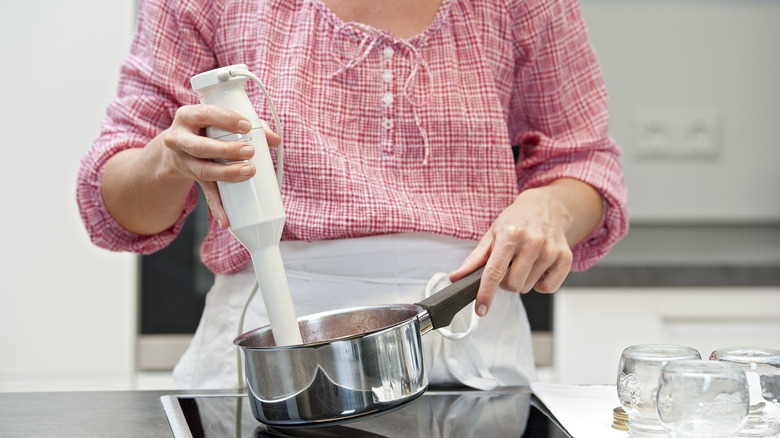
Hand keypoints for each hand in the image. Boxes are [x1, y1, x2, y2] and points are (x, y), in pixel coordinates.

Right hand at [162, 104, 280, 227]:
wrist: (178, 148)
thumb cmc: (207, 129)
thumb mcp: (220, 121)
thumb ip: (250, 125)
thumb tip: (275, 139)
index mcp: (188, 117)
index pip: (205, 114)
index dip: (225, 119)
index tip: (247, 126)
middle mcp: (179, 139)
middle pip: (201, 147)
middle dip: (227, 150)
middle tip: (250, 152)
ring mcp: (184, 161)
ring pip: (203, 171)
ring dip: (227, 174)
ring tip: (249, 172)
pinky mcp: (192, 179)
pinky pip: (205, 194)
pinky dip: (217, 207)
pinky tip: (226, 219)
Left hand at [450, 179, 601, 316]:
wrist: (546, 207)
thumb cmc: (517, 221)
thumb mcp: (492, 235)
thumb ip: (475, 259)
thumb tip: (456, 277)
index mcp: (510, 234)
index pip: (495, 271)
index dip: (486, 293)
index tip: (481, 309)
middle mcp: (532, 242)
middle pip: (513, 285)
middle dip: (506, 282)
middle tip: (508, 267)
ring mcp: (551, 250)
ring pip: (528, 287)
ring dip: (522, 280)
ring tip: (523, 262)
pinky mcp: (565, 258)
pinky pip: (548, 288)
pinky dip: (540, 283)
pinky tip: (537, 267)